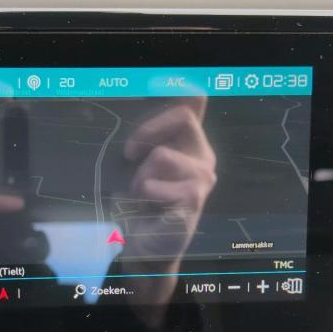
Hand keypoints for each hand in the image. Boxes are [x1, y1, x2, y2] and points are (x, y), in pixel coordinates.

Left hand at [119, 97, 216, 327]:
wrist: (145, 248)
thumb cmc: (140, 206)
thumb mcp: (138, 168)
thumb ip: (146, 140)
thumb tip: (144, 109)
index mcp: (191, 145)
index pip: (194, 103)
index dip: (182, 87)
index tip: (160, 83)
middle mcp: (202, 158)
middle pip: (183, 116)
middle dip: (148, 132)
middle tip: (130, 154)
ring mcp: (202, 178)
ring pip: (160, 155)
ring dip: (139, 178)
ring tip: (143, 198)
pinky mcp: (194, 198)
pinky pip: (153, 185)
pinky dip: (141, 198)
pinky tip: (150, 211)